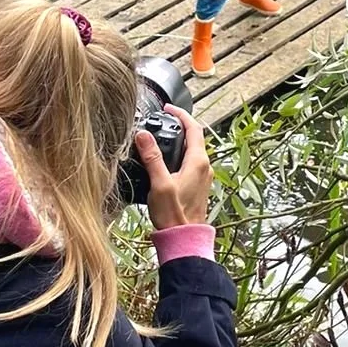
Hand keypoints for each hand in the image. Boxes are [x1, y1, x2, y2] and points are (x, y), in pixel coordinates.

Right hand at [136, 106, 210, 229]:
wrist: (183, 238)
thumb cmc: (174, 215)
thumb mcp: (160, 184)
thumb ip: (152, 158)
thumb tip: (143, 135)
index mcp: (198, 162)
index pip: (194, 128)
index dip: (181, 115)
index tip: (168, 108)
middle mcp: (204, 167)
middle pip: (194, 137)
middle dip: (179, 126)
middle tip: (162, 119)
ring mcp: (202, 177)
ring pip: (192, 150)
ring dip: (178, 140)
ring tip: (160, 136)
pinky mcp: (196, 185)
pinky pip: (189, 162)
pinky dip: (178, 154)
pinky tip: (164, 160)